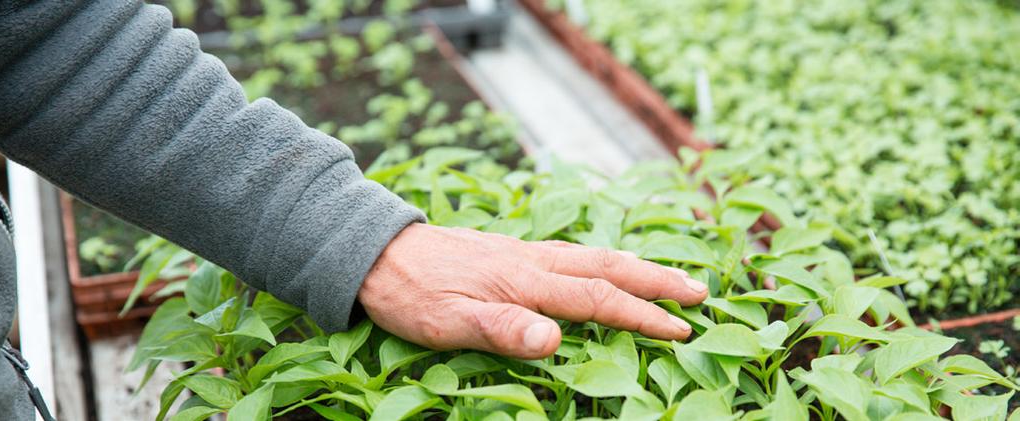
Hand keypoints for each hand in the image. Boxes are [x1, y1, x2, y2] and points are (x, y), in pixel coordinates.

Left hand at [358, 223, 708, 358]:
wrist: (375, 251)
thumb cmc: (410, 293)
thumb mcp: (448, 321)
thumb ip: (503, 330)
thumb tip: (556, 339)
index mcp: (524, 282)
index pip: (596, 299)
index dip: (641, 315)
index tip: (681, 328)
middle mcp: (531, 261)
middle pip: (607, 267)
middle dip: (656, 281)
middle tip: (699, 291)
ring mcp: (522, 252)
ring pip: (591, 255)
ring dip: (635, 266)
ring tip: (668, 276)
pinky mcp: (508, 251)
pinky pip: (571, 252)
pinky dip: (602, 259)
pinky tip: (602, 264)